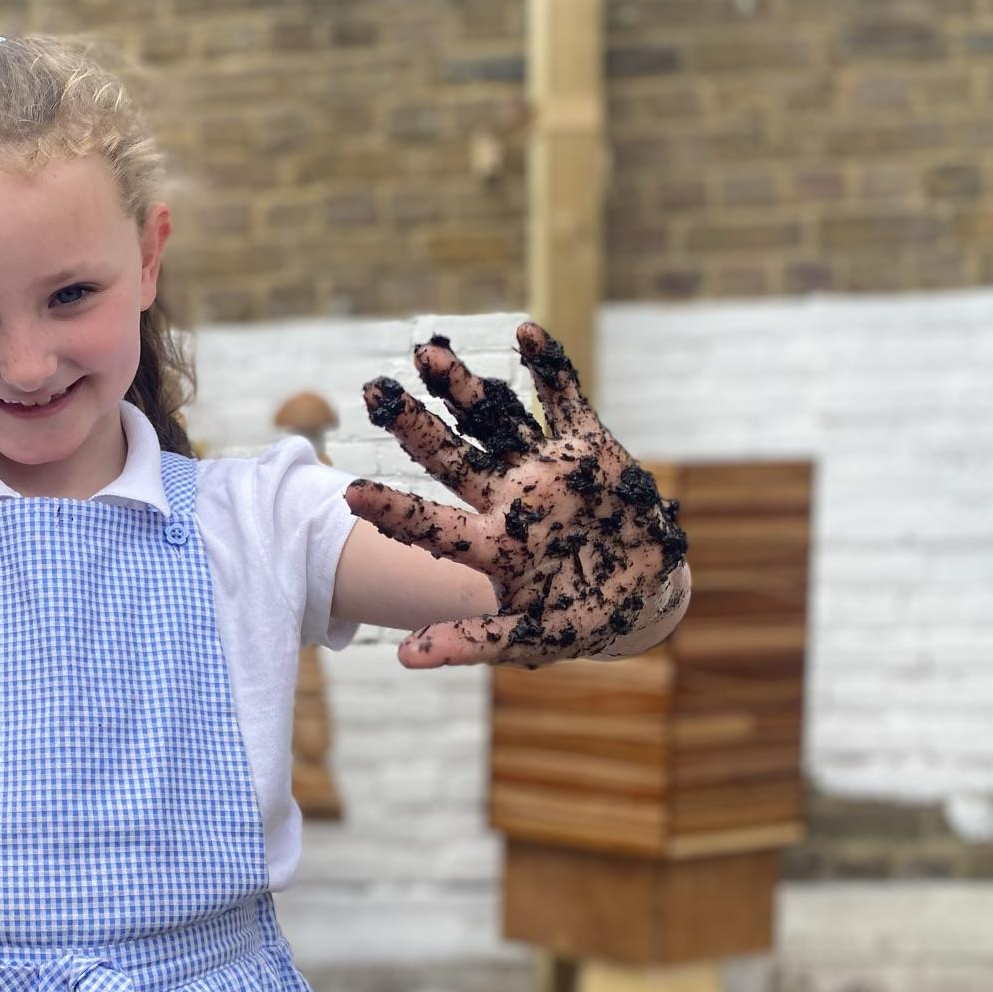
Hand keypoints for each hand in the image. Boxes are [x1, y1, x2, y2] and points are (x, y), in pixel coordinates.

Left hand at [346, 321, 687, 668]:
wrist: (646, 594)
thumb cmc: (582, 619)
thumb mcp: (532, 638)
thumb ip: (474, 643)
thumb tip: (405, 658)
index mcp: (490, 544)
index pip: (429, 525)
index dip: (391, 510)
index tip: (346, 493)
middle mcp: (507, 499)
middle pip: (449, 458)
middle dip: (413, 425)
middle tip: (372, 390)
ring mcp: (545, 470)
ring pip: (496, 422)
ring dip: (464, 389)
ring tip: (427, 354)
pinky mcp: (589, 449)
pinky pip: (567, 402)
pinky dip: (550, 369)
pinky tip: (525, 333)